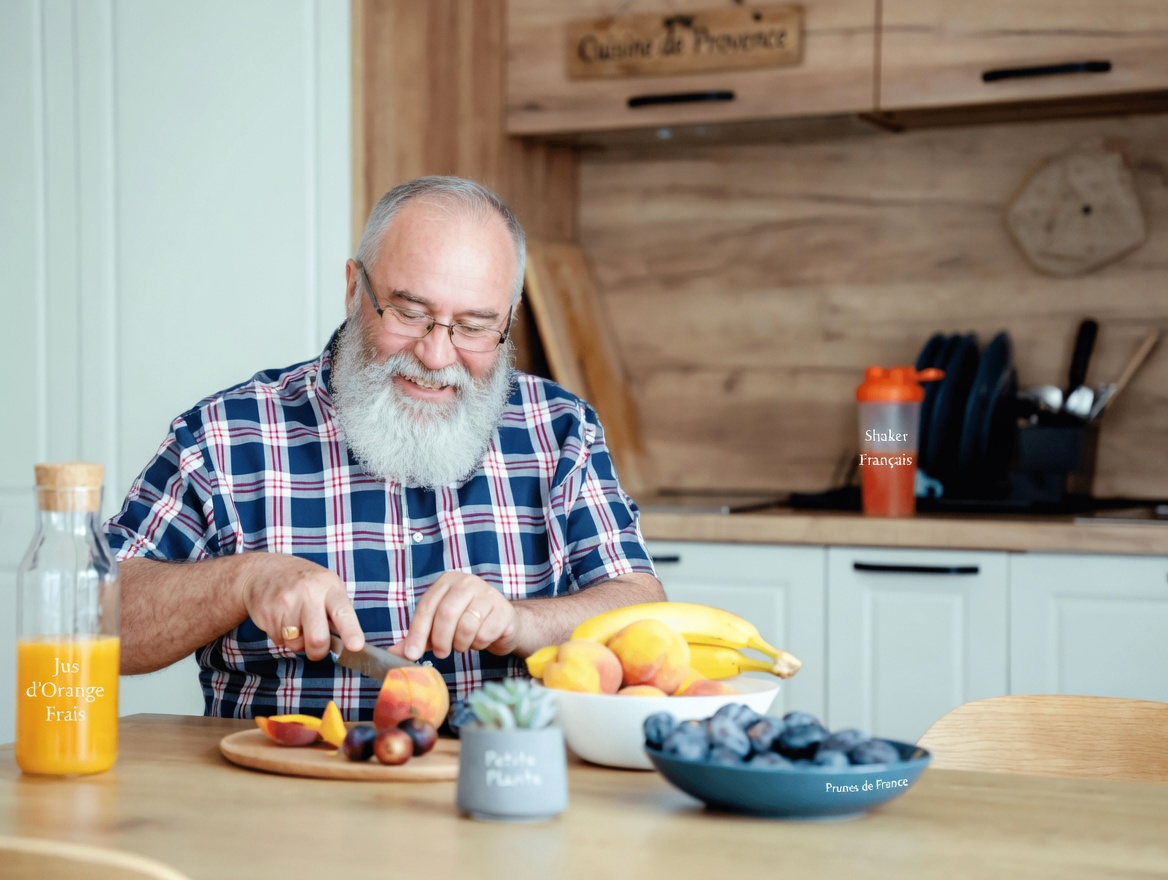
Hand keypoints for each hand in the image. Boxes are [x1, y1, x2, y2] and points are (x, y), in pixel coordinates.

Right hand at [239, 554, 364, 660]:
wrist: (263, 570)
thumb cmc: (303, 582)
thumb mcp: (326, 586)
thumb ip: (338, 611)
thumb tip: (348, 643)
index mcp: (329, 586)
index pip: (342, 611)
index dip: (350, 631)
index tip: (356, 646)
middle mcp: (308, 593)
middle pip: (317, 639)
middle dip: (318, 651)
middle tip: (317, 647)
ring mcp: (286, 602)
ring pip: (295, 644)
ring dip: (296, 642)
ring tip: (295, 623)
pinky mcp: (267, 614)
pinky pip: (278, 641)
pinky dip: (282, 638)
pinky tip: (281, 620)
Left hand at [396, 572, 519, 660]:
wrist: (503, 623)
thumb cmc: (466, 623)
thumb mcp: (438, 629)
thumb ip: (416, 638)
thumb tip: (391, 654)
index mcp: (447, 582)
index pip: (427, 607)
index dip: (417, 633)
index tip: (411, 655)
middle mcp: (467, 582)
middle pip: (446, 614)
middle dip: (441, 640)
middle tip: (442, 653)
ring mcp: (488, 594)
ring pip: (466, 626)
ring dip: (462, 644)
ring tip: (464, 643)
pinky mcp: (504, 610)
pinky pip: (484, 634)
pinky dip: (479, 644)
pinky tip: (481, 639)